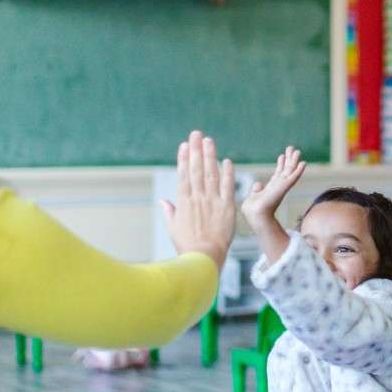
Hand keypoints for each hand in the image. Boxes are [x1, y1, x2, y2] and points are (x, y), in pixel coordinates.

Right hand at [162, 130, 235, 267]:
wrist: (203, 258)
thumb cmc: (187, 246)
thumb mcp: (173, 228)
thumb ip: (170, 212)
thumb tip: (163, 202)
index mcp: (184, 202)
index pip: (183, 175)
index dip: (184, 159)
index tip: (184, 145)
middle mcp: (198, 198)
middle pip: (196, 169)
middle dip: (196, 150)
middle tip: (196, 134)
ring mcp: (212, 202)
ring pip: (211, 174)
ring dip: (210, 156)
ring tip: (209, 140)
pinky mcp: (227, 208)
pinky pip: (228, 187)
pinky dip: (228, 174)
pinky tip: (227, 161)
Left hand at [240, 147, 306, 228]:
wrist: (256, 215)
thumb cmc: (252, 210)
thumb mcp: (253, 197)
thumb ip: (256, 190)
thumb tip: (258, 184)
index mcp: (271, 189)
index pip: (277, 174)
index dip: (280, 165)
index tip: (281, 155)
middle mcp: (278, 187)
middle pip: (286, 170)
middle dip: (289, 159)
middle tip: (292, 148)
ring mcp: (282, 187)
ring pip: (290, 171)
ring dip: (294, 161)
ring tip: (297, 151)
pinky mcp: (284, 187)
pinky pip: (293, 177)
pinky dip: (298, 170)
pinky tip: (303, 163)